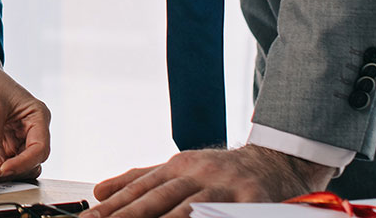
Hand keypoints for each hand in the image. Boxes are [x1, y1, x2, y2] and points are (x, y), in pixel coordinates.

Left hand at [0, 55, 50, 177]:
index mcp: (36, 116)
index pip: (39, 148)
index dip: (24, 163)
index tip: (3, 169)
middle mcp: (29, 130)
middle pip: (32, 162)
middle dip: (15, 171)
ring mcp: (14, 139)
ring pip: (19, 167)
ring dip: (4, 174)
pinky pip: (2, 164)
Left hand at [85, 145, 332, 217]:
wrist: (276, 163)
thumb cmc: (221, 172)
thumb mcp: (181, 168)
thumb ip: (141, 179)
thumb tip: (100, 192)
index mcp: (179, 165)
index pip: (140, 188)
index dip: (114, 205)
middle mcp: (200, 173)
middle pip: (159, 198)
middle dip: (128, 215)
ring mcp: (225, 187)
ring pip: (189, 209)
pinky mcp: (251, 201)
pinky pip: (223, 216)